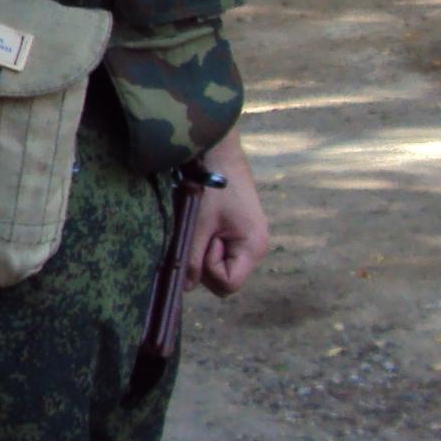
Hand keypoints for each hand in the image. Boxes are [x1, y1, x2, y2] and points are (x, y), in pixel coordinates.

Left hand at [188, 131, 269, 294]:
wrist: (219, 152)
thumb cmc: (213, 186)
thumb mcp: (199, 223)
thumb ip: (192, 258)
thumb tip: (185, 288)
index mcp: (253, 248)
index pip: (229, 284)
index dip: (210, 270)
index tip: (205, 241)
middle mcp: (255, 248)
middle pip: (223, 278)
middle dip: (205, 262)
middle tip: (202, 231)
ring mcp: (247, 240)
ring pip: (218, 264)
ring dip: (204, 249)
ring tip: (203, 223)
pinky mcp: (237, 231)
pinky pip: (219, 250)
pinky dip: (206, 240)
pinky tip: (204, 221)